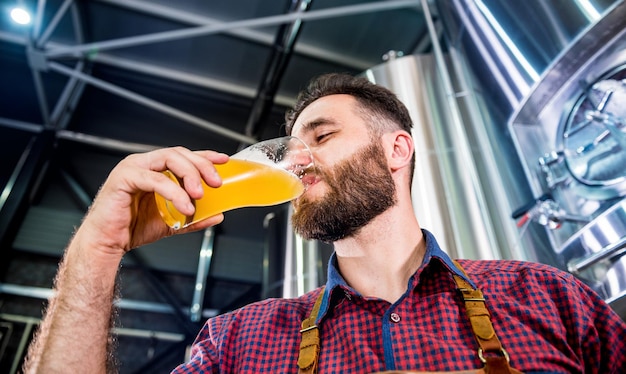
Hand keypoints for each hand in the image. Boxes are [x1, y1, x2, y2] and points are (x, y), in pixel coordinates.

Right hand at [80, 146, 228, 256]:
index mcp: (155, 169)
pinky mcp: (124, 177)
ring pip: (168, 159)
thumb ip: (194, 218)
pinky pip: (155, 179)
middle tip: (216, 183)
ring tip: (200, 195)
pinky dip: (173, 192)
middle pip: (179, 153)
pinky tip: (184, 205)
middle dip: (201, 166)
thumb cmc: (132, 227)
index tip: (224, 160)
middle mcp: (144, 164)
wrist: (107, 243)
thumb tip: (218, 215)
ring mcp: (133, 168)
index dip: (205, 156)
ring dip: (189, 175)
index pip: (184, 155)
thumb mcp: (172, 222)